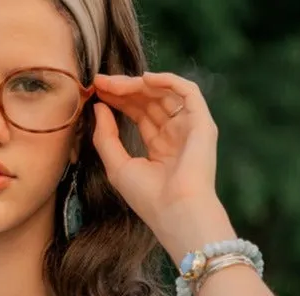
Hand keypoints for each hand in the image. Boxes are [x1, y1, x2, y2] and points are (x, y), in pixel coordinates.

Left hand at [92, 72, 233, 260]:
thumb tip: (98, 107)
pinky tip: (144, 79)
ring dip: (138, 84)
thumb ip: (105, 137)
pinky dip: (167, 80)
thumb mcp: (117, 166)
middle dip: (124, 90)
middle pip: (150, 102)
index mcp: (160, 148)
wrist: (175, 211)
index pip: (139, 115)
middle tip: (100, 82)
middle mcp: (176, 136)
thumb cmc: (148, 197)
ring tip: (114, 83)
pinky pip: (188, 91)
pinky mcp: (202, 123)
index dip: (119, 100)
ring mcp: (190, 128)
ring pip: (165, 94)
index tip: (97, 91)